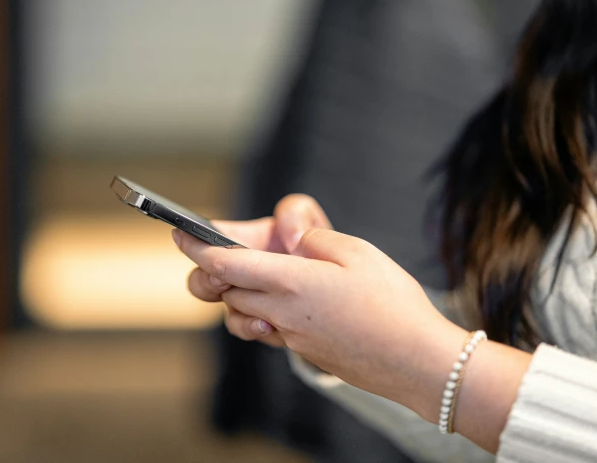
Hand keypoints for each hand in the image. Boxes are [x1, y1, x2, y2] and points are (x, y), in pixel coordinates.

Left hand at [175, 224, 461, 420]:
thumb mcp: (358, 252)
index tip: (179, 234)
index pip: (225, 263)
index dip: (197, 247)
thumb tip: (293, 240)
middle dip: (213, 272)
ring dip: (239, 296)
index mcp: (291, 282)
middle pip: (226, 291)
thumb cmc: (393, 304)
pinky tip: (288, 305)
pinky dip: (264, 314)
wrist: (417, 362)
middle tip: (221, 254)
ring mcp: (291, 338)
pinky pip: (268, 331)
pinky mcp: (304, 352)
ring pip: (242, 315)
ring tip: (261, 278)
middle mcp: (282, 313)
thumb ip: (315, 239)